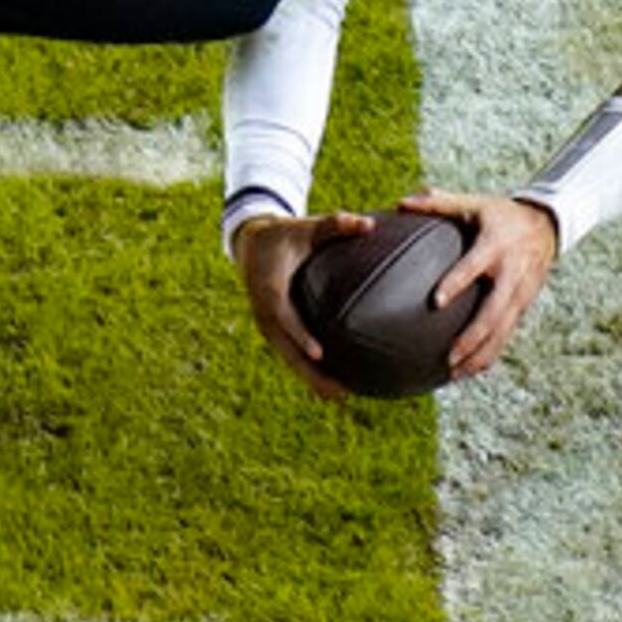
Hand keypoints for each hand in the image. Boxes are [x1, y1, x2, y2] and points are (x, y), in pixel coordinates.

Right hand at [230, 207, 371, 402]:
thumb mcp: (307, 227)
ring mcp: (267, 324)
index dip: (300, 335)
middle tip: (340, 392)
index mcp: (270, 288)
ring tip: (340, 397)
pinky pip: (290, 353)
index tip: (320, 353)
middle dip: (310, 373)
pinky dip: (308, 369)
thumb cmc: (285, 234)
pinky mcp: (273, 329)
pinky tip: (332, 382)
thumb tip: (369, 224)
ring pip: (288, 358)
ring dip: (311, 379)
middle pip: (285, 349)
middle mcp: (265, 311)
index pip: (284, 316)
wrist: (252, 243)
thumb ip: (337, 225)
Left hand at [404, 189, 560, 377]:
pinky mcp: (524, 305)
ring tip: (454, 375)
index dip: (456, 282)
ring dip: (480, 355)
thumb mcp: (474, 203)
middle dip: (472, 338)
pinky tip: (469, 372)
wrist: (547, 225)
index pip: (474, 267)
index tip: (435, 302)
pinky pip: (507, 334)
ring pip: (503, 331)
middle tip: (448, 357)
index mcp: (495, 246)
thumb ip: (439, 203)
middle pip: (493, 312)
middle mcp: (511, 273)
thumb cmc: (500, 214)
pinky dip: (490, 354)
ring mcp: (521, 293)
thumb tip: (400, 203)